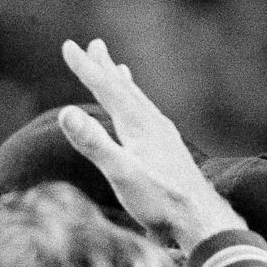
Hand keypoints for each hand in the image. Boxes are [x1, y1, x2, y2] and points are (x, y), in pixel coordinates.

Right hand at [58, 38, 244, 247]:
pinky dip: (138, 106)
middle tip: (95, 45)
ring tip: (119, 70)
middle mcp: (152, 123)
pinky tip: (142, 115)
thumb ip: (94, 143)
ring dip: (124, 85)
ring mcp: (163, 137)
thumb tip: (66, 111)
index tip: (68, 46)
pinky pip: (148, 117)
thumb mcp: (121, 173)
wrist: (200, 221)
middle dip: (106, 68)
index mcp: (138, 124)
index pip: (107, 88)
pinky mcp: (168, 151)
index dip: (86, 67)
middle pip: (124, 88)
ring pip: (139, 102)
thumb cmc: (160, 200)